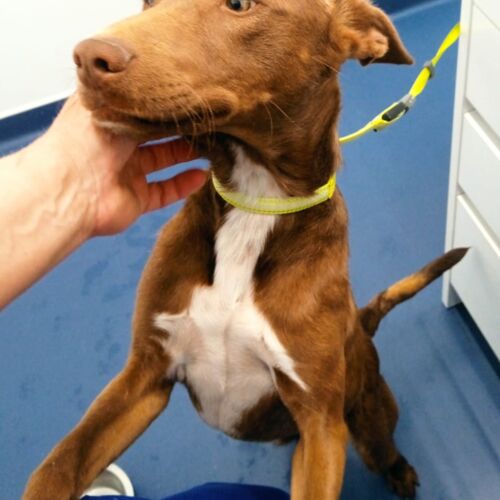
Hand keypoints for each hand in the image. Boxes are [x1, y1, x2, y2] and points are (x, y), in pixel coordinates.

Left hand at [45, 94, 205, 235]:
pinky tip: (202, 174)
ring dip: (186, 155)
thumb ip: (133, 95)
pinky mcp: (137, 199)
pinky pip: (166, 190)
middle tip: (206, 121)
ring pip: (164, 161)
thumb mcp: (108, 102)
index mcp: (108, 120)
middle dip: (180, 128)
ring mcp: (128, 174)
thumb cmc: (84, 140)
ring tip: (212, 146)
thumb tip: (155, 80)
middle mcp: (118, 146)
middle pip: (155, 135)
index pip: (140, 108)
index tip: (189, 98)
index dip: (163, 104)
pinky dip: (184, 184)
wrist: (71, 188)